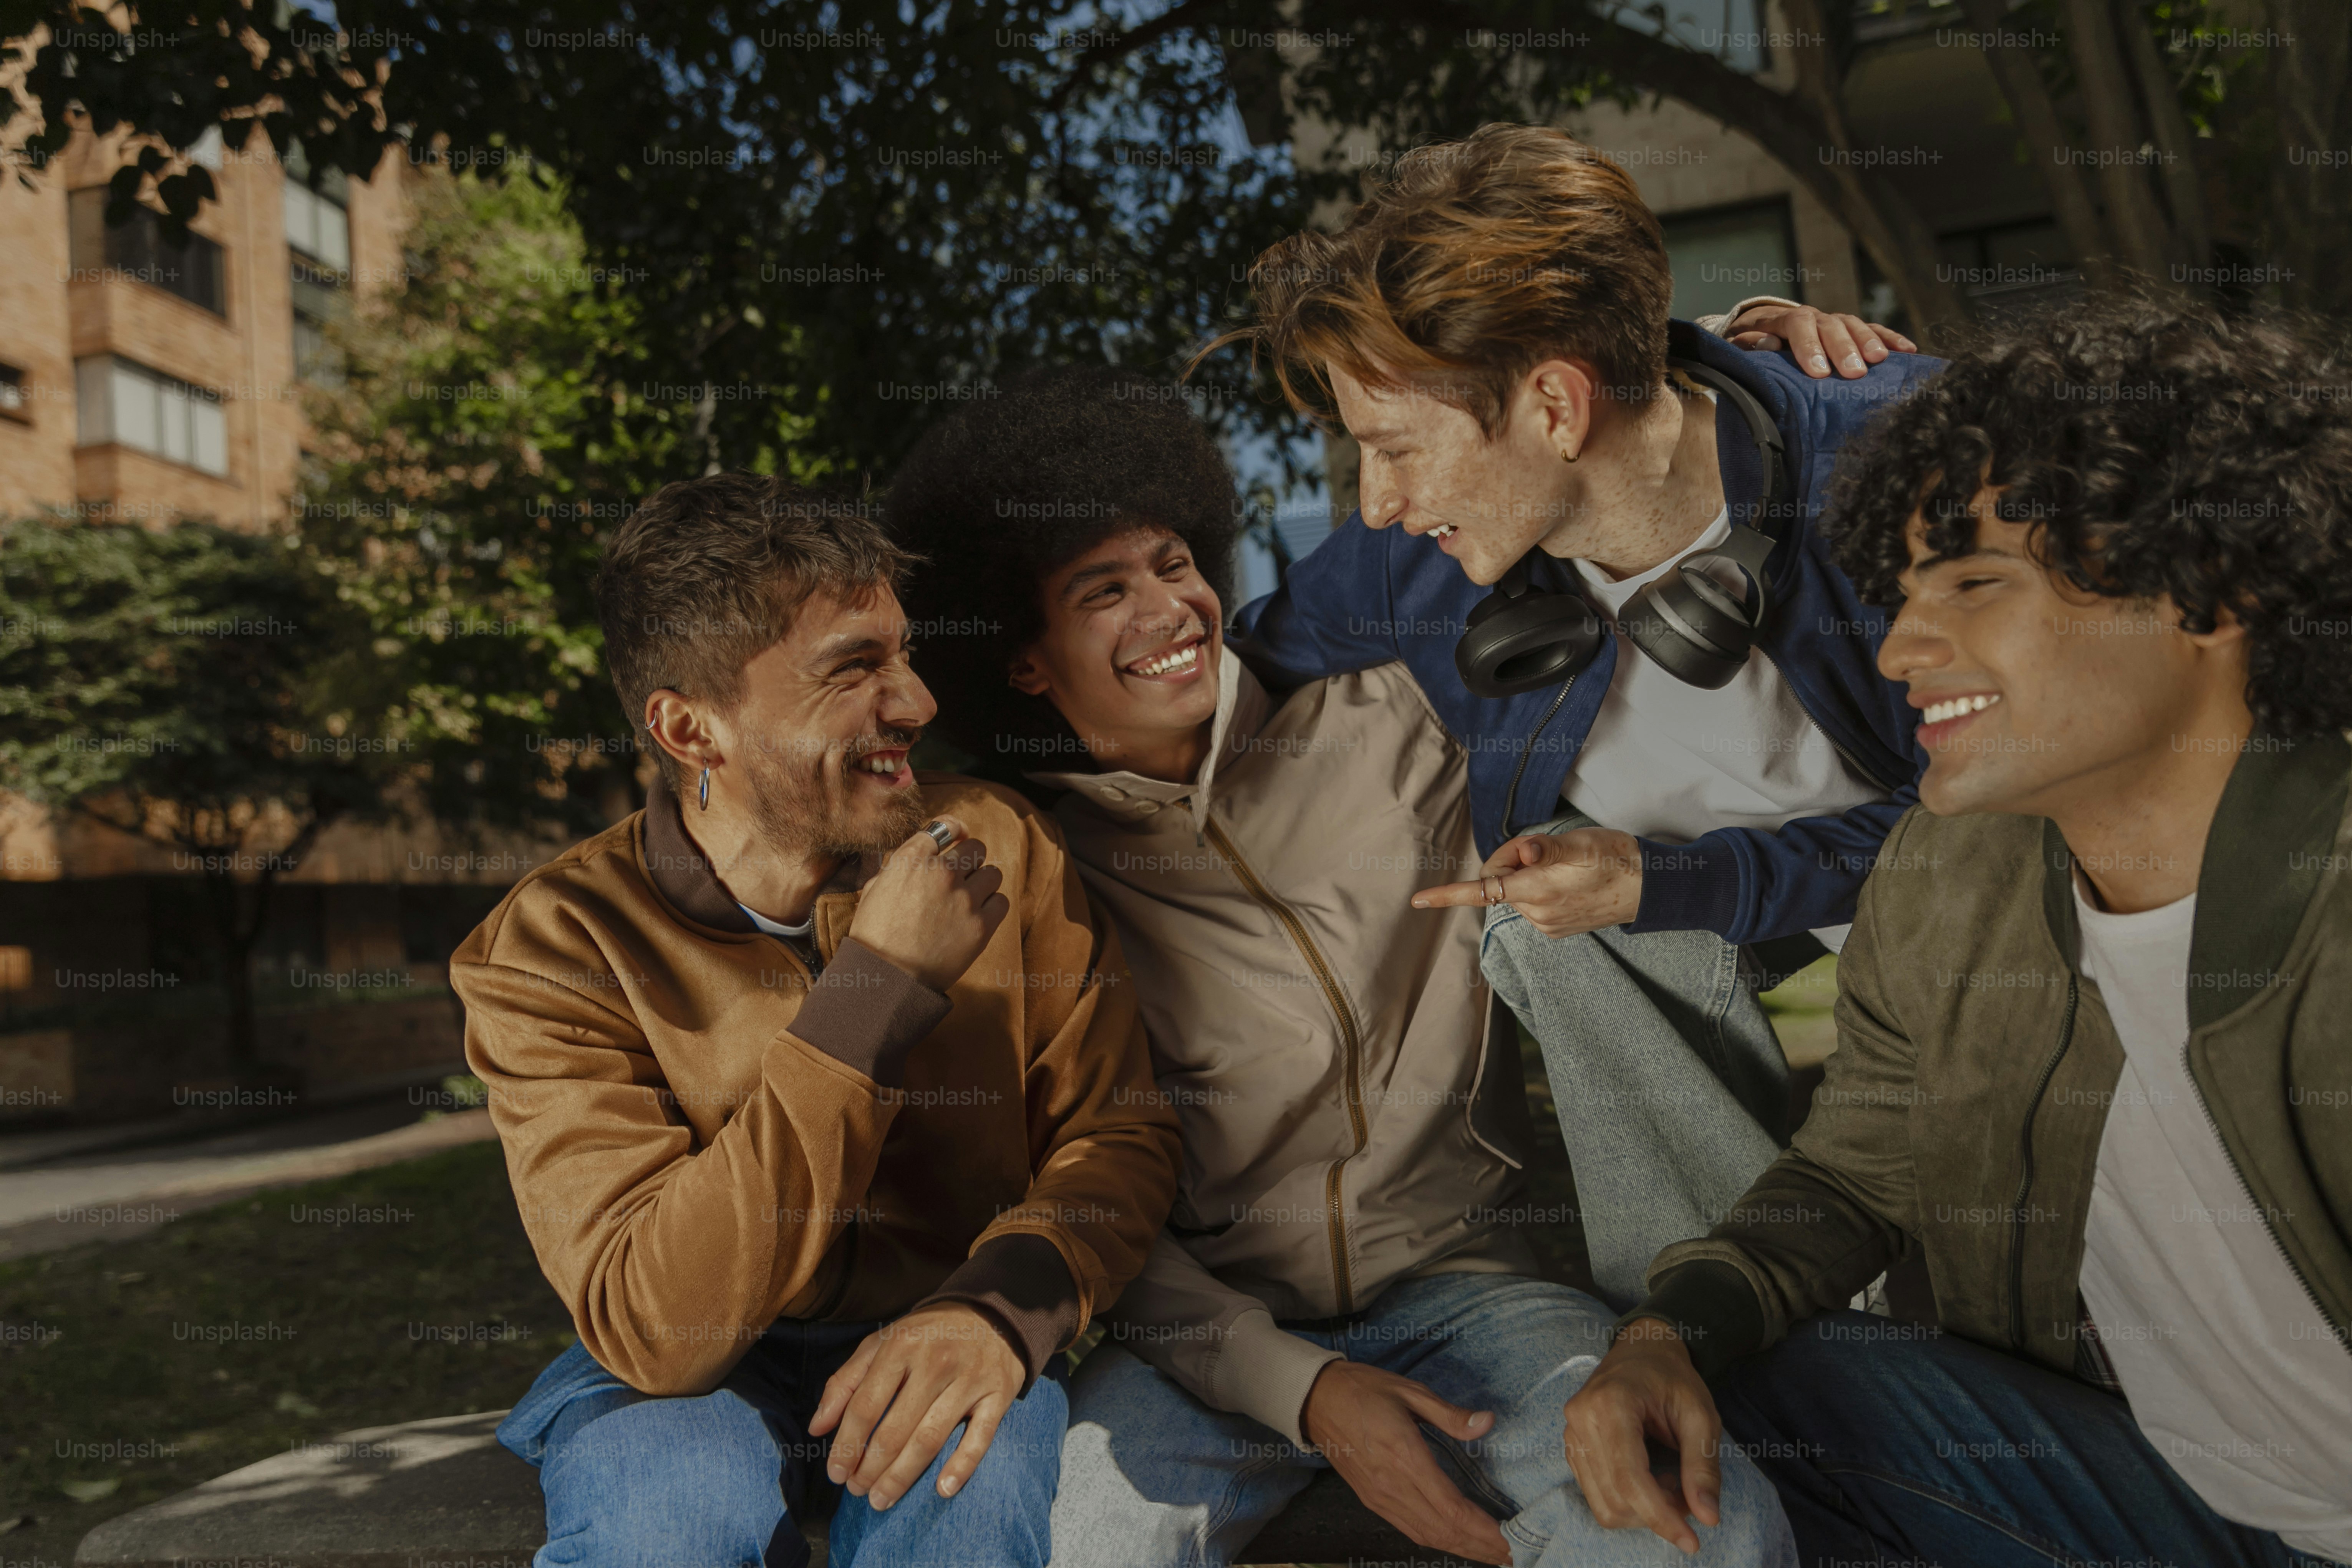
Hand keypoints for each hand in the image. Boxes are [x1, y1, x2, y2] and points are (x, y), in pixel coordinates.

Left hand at [808, 1302, 1023, 1508]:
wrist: (990, 1312)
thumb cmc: (925, 1335)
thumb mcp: (881, 1343)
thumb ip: (846, 1382)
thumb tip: (816, 1428)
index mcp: (901, 1347)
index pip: (865, 1406)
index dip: (846, 1445)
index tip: (836, 1474)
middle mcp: (935, 1363)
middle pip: (896, 1429)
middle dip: (871, 1468)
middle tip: (858, 1491)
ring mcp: (969, 1380)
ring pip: (930, 1439)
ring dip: (902, 1476)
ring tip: (881, 1499)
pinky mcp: (998, 1395)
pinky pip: (979, 1438)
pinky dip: (961, 1466)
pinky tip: (942, 1489)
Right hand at [848, 816, 1009, 990]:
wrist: (887, 978)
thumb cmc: (874, 937)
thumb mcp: (874, 890)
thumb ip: (899, 867)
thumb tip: (918, 858)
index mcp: (911, 860)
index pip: (945, 826)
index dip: (955, 829)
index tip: (959, 836)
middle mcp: (941, 873)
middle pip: (975, 847)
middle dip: (970, 859)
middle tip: (963, 875)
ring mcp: (965, 898)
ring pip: (993, 873)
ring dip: (983, 882)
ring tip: (970, 898)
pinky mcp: (981, 925)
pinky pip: (1001, 901)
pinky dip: (992, 906)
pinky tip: (979, 915)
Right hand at [1302, 1361, 1510, 1564]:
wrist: (1314, 1400)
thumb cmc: (1363, 1390)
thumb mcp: (1409, 1391)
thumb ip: (1450, 1414)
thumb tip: (1488, 1422)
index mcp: (1405, 1456)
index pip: (1452, 1508)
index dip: (1484, 1529)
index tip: (1511, 1539)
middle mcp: (1392, 1485)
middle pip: (1444, 1530)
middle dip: (1480, 1547)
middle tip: (1513, 1555)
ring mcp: (1380, 1497)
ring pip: (1427, 1535)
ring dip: (1462, 1549)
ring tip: (1492, 1554)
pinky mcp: (1372, 1499)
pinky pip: (1410, 1529)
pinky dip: (1438, 1540)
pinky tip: (1456, 1541)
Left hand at [1413, 827, 1641, 937]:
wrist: (1651, 889)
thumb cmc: (1618, 859)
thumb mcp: (1583, 844)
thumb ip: (1547, 849)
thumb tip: (1522, 852)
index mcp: (1538, 892)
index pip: (1482, 892)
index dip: (1446, 895)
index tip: (1418, 900)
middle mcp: (1538, 914)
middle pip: (1500, 883)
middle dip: (1512, 862)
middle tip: (1543, 848)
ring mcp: (1547, 924)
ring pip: (1516, 891)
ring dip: (1528, 874)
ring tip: (1565, 865)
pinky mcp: (1557, 928)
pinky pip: (1532, 902)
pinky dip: (1539, 887)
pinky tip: (1568, 879)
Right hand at [1561, 1319, 1722, 1554]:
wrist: (1641, 1349)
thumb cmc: (1673, 1378)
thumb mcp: (1700, 1414)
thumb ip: (1703, 1465)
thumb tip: (1708, 1518)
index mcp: (1610, 1404)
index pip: (1630, 1479)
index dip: (1661, 1517)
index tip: (1692, 1540)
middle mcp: (1580, 1420)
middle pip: (1615, 1498)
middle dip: (1658, 1512)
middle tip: (1689, 1495)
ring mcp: (1570, 1434)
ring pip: (1603, 1504)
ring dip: (1643, 1510)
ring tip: (1671, 1483)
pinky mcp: (1571, 1447)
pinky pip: (1596, 1495)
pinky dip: (1629, 1501)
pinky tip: (1651, 1479)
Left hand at [1721, 303, 1915, 378]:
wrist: (1763, 327)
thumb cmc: (1752, 343)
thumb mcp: (1741, 344)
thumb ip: (1750, 344)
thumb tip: (1767, 343)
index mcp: (1784, 320)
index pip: (1798, 325)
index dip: (1809, 347)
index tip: (1819, 373)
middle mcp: (1814, 317)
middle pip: (1831, 326)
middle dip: (1844, 349)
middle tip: (1855, 373)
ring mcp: (1834, 322)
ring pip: (1854, 325)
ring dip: (1868, 341)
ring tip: (1879, 360)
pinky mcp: (1851, 330)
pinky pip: (1873, 329)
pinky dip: (1890, 338)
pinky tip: (1908, 351)